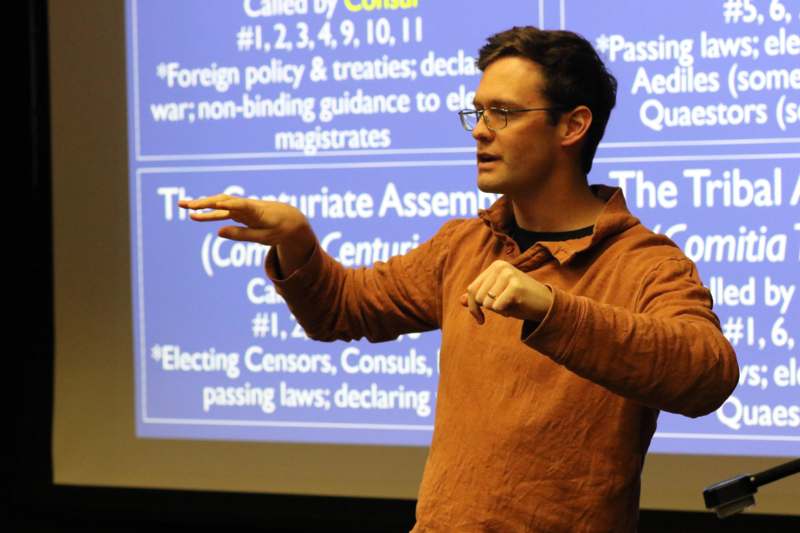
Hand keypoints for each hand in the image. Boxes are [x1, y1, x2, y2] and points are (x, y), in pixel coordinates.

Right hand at [178, 194, 311, 246]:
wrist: (291, 219)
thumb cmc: (279, 230)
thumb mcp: (264, 238)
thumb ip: (242, 235)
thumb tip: (218, 232)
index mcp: (257, 211)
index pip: (241, 206)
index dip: (229, 204)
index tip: (217, 203)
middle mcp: (247, 206)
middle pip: (224, 202)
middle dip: (206, 203)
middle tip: (188, 205)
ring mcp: (242, 208)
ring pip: (219, 205)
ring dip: (202, 205)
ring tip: (183, 206)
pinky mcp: (239, 212)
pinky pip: (222, 212)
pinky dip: (209, 213)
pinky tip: (195, 216)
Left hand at [460, 260, 553, 324]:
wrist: (547, 305)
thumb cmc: (520, 300)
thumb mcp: (497, 296)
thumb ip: (480, 296)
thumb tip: (461, 300)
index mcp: (495, 266)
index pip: (472, 289)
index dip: (473, 307)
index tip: (480, 319)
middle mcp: (501, 267)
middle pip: (476, 296)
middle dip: (487, 309)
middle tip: (504, 307)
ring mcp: (509, 275)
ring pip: (487, 303)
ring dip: (498, 310)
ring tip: (512, 304)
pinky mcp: (516, 286)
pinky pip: (497, 307)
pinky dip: (505, 312)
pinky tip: (517, 307)